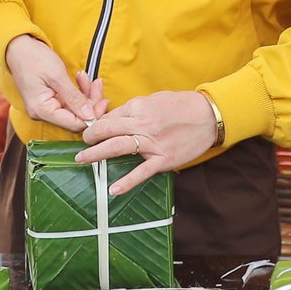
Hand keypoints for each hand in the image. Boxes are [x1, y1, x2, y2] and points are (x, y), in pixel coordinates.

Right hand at [4, 36, 103, 132]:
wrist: (18, 48)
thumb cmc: (33, 58)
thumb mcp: (57, 76)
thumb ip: (74, 98)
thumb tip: (90, 116)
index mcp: (42, 111)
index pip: (73, 124)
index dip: (91, 115)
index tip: (104, 101)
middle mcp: (43, 114)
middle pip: (76, 118)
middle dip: (91, 102)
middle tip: (98, 84)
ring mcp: (46, 108)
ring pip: (74, 109)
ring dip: (86, 94)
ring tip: (90, 78)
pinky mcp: (50, 100)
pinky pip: (69, 101)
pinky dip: (78, 91)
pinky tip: (81, 78)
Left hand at [78, 90, 219, 195]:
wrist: (209, 116)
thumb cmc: (182, 106)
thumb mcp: (155, 99)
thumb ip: (135, 109)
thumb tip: (115, 118)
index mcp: (139, 107)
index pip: (110, 117)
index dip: (97, 124)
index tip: (90, 131)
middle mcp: (143, 124)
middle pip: (108, 130)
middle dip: (90, 137)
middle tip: (81, 144)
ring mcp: (153, 143)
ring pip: (118, 147)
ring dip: (96, 154)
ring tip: (82, 159)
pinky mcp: (164, 159)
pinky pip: (142, 172)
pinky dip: (127, 182)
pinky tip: (113, 190)